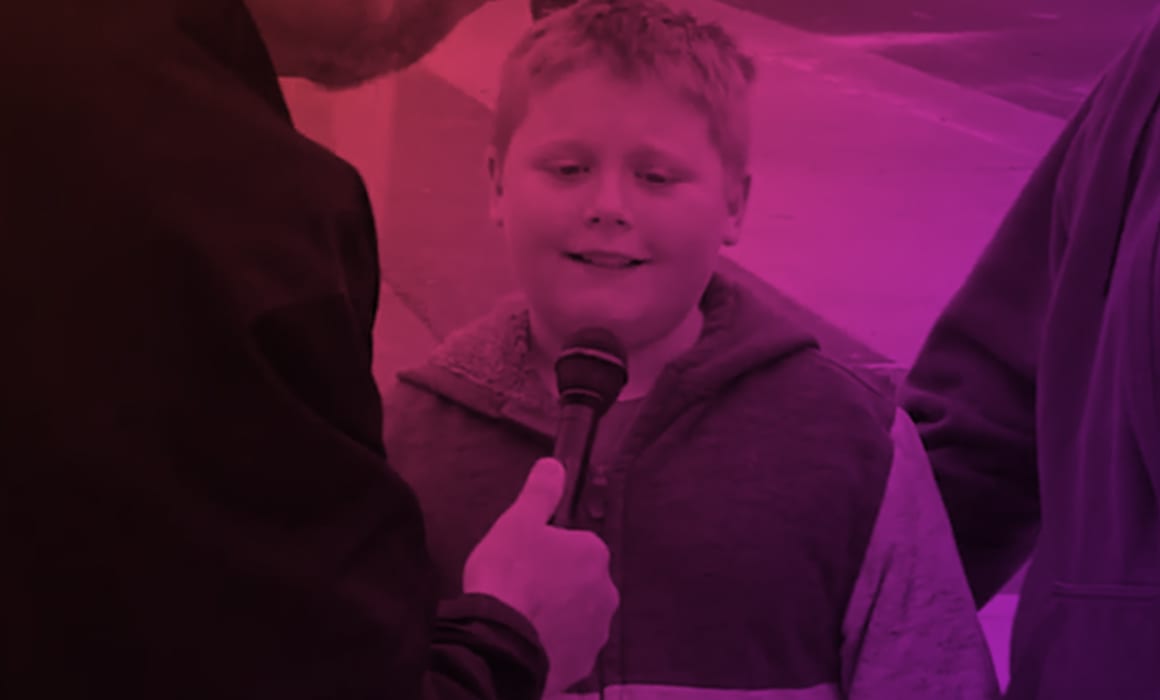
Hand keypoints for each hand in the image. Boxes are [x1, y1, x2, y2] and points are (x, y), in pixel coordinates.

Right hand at [463, 458, 617, 694]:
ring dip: (557, 616)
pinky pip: (568, 647)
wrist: (500, 642)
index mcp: (594, 553)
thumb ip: (540, 492)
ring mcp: (596, 631)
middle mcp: (606, 592)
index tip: (524, 561)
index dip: (548, 551)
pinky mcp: (583, 664)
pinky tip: (528, 642)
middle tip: (521, 590)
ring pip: (577, 616)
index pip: (575, 545)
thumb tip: (554, 465)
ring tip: (522, 618)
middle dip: (557, 585)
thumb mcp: (518, 522)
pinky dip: (553, 645)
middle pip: (580, 582)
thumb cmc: (509, 575)